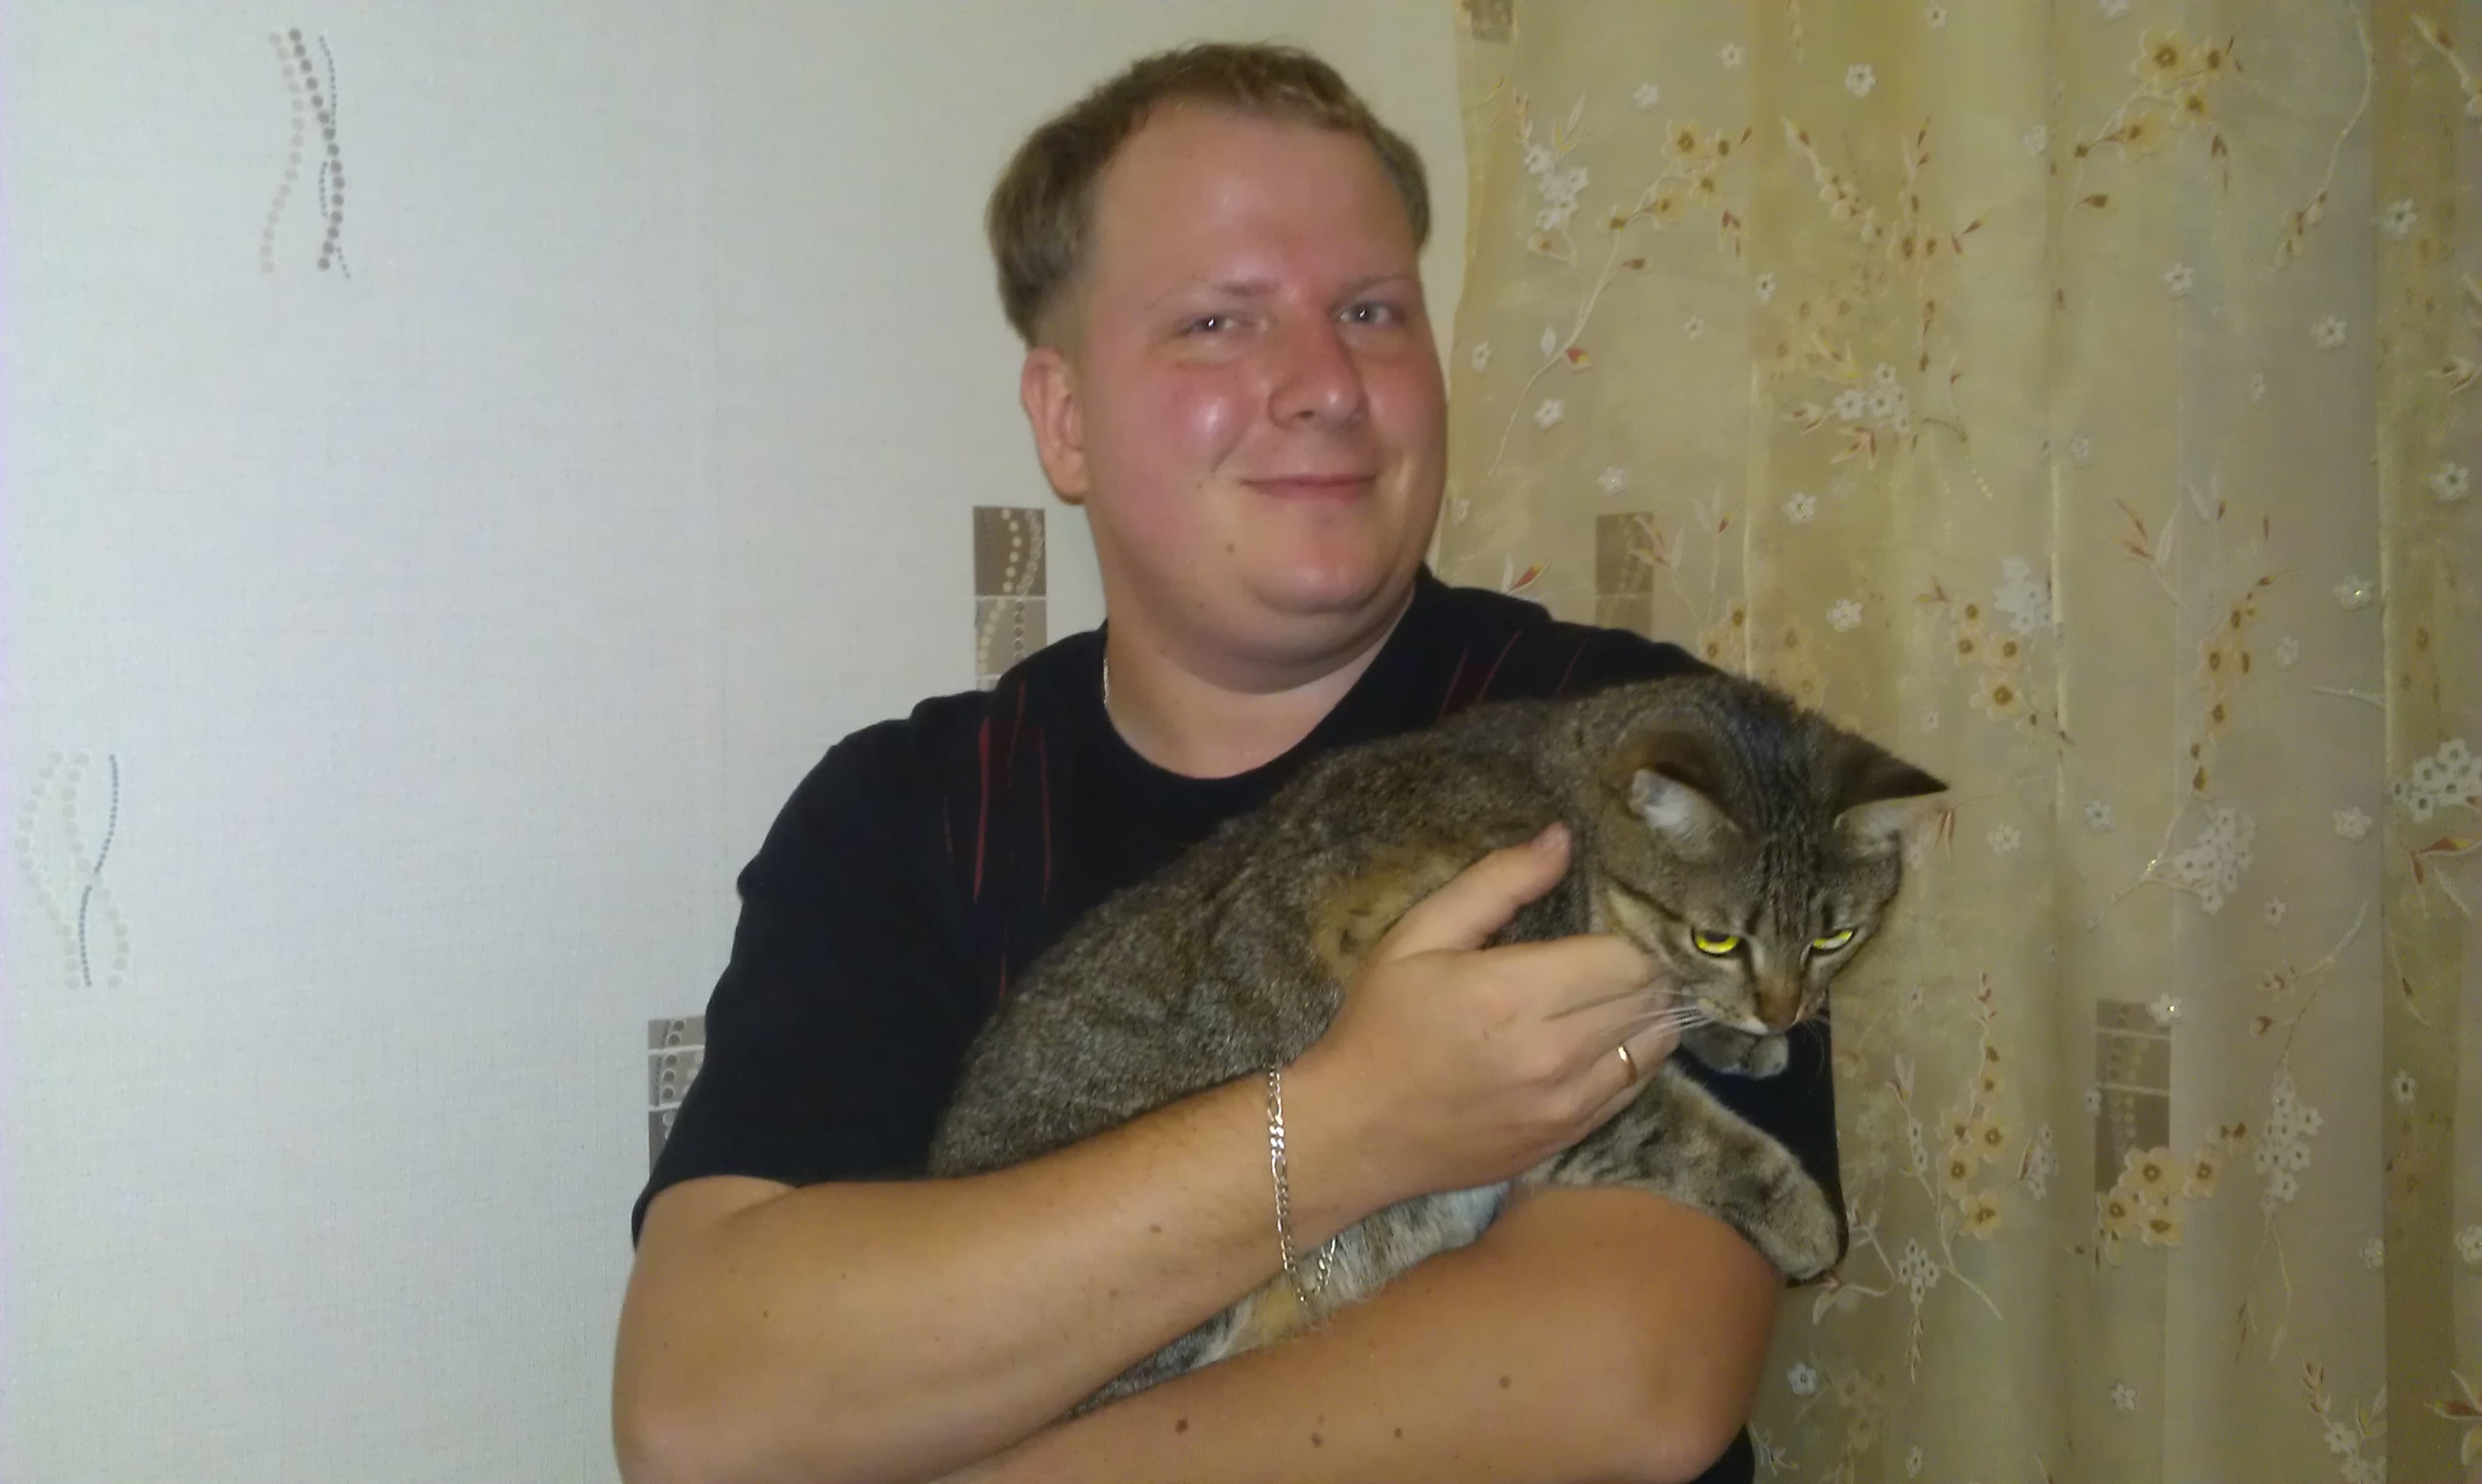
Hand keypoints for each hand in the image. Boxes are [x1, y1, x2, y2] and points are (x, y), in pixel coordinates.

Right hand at [1289, 824, 1677, 1210]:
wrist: (1356, 1131)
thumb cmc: (1381, 1024)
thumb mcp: (1419, 936)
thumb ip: (1497, 882)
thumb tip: (1561, 838)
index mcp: (1514, 992)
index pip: (1627, 958)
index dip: (1624, 937)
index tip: (1602, 932)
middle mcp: (1552, 1053)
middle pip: (1650, 998)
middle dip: (1640, 972)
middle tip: (1608, 962)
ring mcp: (1564, 1104)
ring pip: (1653, 1046)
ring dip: (1644, 1016)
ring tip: (1610, 1000)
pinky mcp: (1567, 1138)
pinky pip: (1633, 1090)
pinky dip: (1629, 1060)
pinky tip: (1598, 1044)